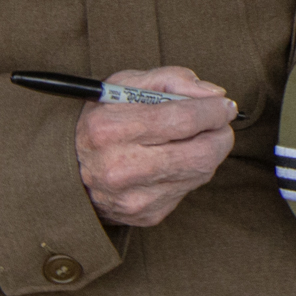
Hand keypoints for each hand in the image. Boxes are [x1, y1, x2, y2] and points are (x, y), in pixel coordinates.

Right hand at [76, 66, 236, 228]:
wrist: (70, 172)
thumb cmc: (102, 120)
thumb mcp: (125, 85)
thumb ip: (172, 79)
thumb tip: (214, 94)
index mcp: (109, 129)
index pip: (181, 120)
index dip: (213, 111)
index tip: (224, 105)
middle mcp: (120, 168)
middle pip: (200, 153)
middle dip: (220, 133)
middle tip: (220, 122)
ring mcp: (134, 198)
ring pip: (201, 172)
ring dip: (209, 151)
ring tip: (195, 137)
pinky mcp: (147, 215)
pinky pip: (189, 189)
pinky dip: (191, 171)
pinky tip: (175, 160)